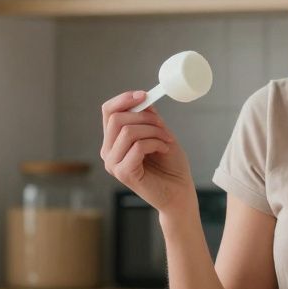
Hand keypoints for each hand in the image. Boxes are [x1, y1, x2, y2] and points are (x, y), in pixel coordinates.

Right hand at [100, 91, 194, 211]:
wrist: (179, 192)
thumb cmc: (170, 165)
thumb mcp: (160, 133)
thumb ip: (148, 118)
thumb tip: (143, 99)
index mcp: (113, 141)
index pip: (108, 111)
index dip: (124, 99)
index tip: (144, 95)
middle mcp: (108, 152)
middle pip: (116, 119)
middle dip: (145, 117)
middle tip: (163, 127)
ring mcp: (113, 164)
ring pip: (128, 131)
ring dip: (153, 131)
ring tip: (166, 141)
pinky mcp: (123, 173)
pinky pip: (138, 146)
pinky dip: (155, 143)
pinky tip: (164, 150)